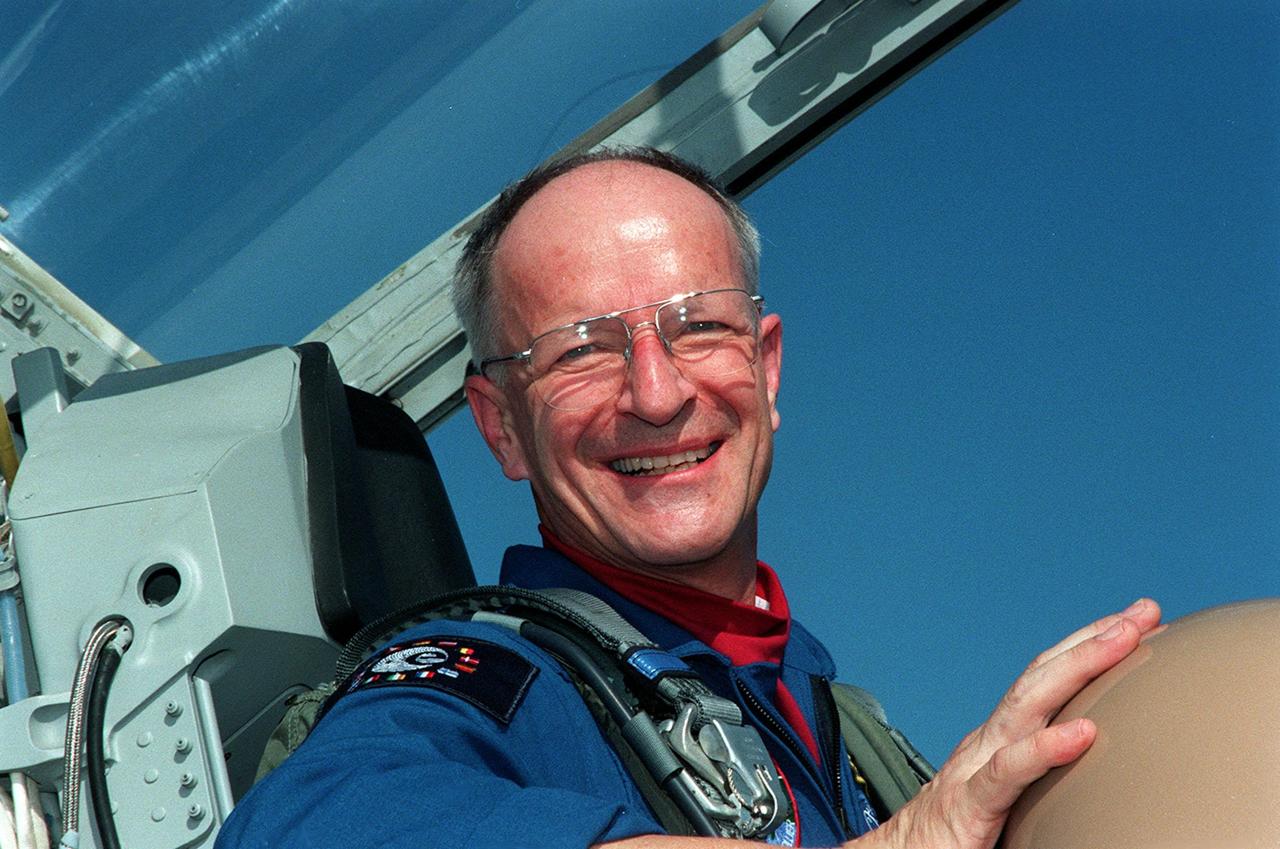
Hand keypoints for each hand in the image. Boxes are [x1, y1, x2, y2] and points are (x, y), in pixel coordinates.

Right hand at [858, 598, 1161, 848]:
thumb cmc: (950, 837)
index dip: (1086, 648)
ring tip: (1123, 641)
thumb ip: (1040, 778)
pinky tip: (1083, 734)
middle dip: (1092, 638)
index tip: (1135, 624)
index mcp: (999, 740)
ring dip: (1078, 665)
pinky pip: (1010, 771)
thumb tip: (1098, 767)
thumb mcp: (1006, 799)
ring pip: (1028, 703)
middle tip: (1143, 611)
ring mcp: (976, 766)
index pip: (1045, 681)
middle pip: (1042, 676)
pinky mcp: (971, 803)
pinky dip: (1045, 748)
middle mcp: (988, 741)